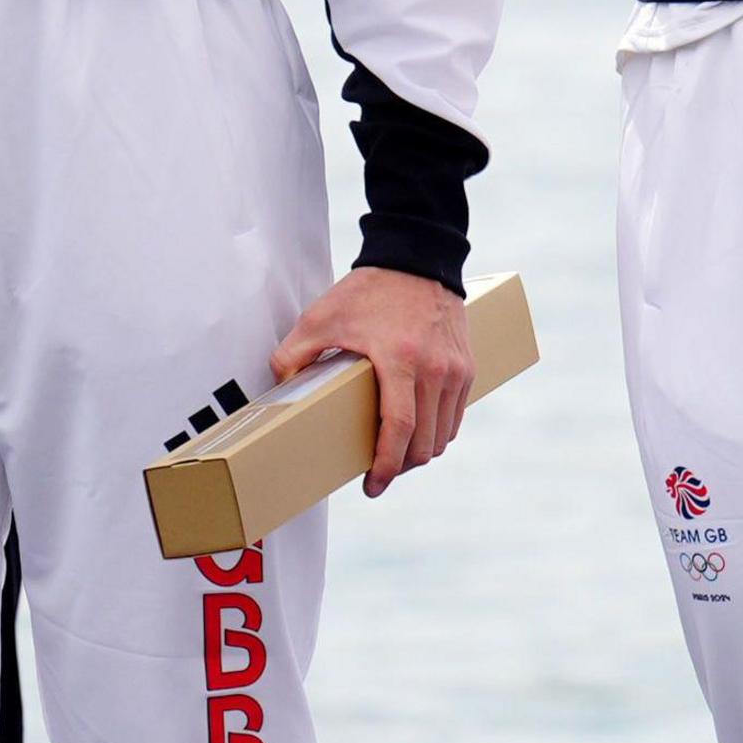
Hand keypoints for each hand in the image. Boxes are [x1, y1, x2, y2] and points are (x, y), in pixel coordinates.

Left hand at [270, 267, 475, 497]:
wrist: (418, 256)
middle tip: (378, 472)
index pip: (399, 430)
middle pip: (426, 442)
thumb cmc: (371, 289)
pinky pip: (455, 414)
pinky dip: (438, 432)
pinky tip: (418, 431)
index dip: (385, 466)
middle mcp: (435, 369)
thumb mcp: (322, 317)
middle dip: (401, 467)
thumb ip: (293, 353)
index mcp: (400, 360)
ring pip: (444, 434)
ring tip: (396, 454)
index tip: (371, 485)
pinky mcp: (466, 365)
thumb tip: (276, 386)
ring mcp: (455, 368)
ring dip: (421, 452)